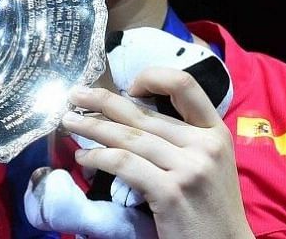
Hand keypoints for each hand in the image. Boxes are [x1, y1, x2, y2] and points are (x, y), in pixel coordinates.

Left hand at [63, 66, 255, 238]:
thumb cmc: (210, 207)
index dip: (151, 78)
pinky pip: (125, 164)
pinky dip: (99, 157)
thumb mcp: (208, 162)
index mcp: (216, 131)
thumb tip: (132, 114)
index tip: (127, 88)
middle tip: (75, 95)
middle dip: (102, 101)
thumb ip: (183, 138)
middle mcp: (204, 145)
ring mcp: (188, 168)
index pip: (184, 84)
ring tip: (70, 123)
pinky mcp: (170, 192)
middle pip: (144, 113)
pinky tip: (84, 158)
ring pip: (129, 137)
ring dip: (92, 127)